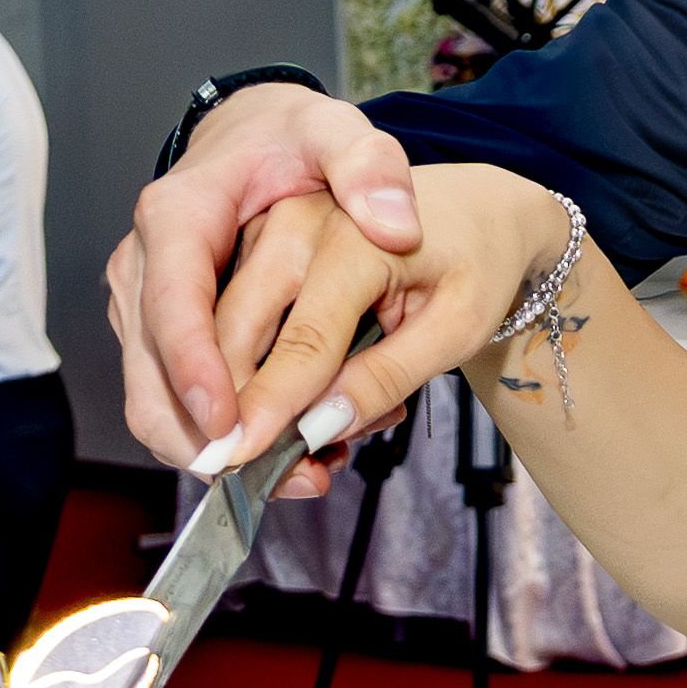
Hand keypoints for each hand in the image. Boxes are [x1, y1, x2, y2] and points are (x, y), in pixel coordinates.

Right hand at [108, 88, 425, 463]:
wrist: (253, 135)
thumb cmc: (288, 139)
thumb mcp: (337, 132)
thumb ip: (369, 166)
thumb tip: (396, 220)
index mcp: (179, 214)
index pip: (173, 305)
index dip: (195, 372)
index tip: (229, 427)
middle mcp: (143, 265)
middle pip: (152, 378)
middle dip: (213, 441)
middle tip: (295, 473)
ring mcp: (142, 306)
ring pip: (157, 407)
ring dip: (224, 453)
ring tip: (311, 470)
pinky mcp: (157, 336)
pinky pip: (175, 405)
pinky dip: (227, 438)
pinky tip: (295, 447)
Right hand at [197, 167, 573, 477]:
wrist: (467, 208)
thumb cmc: (471, 259)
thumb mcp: (458, 322)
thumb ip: (390, 372)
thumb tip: (323, 425)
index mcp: (348, 233)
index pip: (302, 336)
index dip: (270, 404)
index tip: (243, 458)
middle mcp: (286, 226)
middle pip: (231, 336)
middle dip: (237, 417)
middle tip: (290, 479)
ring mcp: (257, 237)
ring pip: (215, 339)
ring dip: (240, 408)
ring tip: (315, 456)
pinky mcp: (246, 257)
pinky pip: (224, 332)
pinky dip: (244, 386)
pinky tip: (304, 418)